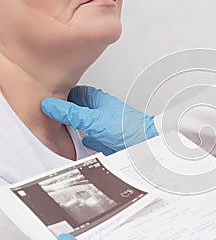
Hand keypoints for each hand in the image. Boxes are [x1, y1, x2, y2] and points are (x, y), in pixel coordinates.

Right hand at [41, 86, 158, 154]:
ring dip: (73, 129)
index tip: (45, 105)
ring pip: (82, 124)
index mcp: (96, 99)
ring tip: (61, 132)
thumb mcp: (93, 120)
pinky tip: (80, 143)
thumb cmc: (127, 128)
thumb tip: (50, 105)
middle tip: (50, 121)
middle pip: (75, 110)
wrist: (146, 144)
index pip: (71, 95)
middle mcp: (99, 110)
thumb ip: (71, 113)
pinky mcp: (107, 137)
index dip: (59, 100)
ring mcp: (103, 123)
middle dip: (64, 116)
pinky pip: (91, 137)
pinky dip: (84, 140)